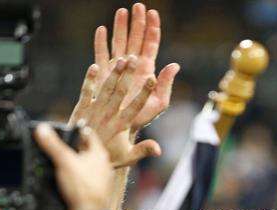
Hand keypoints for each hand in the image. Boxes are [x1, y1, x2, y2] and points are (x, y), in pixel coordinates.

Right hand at [34, 124, 113, 209]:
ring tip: (62, 165)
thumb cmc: (83, 189)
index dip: (75, 130)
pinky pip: (85, 180)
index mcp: (99, 154)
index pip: (87, 134)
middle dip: (73, 149)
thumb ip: (52, 145)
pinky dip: (77, 179)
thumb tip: (42, 130)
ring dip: (75, 165)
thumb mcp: (63, 162)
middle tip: (60, 148)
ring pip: (86, 166)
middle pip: (86, 151)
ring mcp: (102, 180)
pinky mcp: (97, 192)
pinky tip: (68, 182)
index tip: (66, 130)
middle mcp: (104, 166)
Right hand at [69, 4, 179, 155]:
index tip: (152, 13)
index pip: (150, 45)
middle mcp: (132, 67)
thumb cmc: (141, 119)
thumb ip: (166, 84)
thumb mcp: (158, 103)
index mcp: (146, 71)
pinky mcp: (104, 75)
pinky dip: (101, 43)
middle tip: (138, 6)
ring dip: (120, 27)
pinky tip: (101, 30)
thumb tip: (175, 65)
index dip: (152, 29)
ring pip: (119, 43)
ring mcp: (118, 69)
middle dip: (137, 23)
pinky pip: (102, 56)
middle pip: (135, 39)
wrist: (121, 130)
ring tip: (121, 11)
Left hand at [72, 57, 158, 167]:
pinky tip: (94, 66)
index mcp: (121, 125)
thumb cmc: (107, 157)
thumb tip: (159, 150)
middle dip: (128, 75)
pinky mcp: (82, 109)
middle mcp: (109, 115)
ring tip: (121, 59)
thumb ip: (143, 150)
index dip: (144, 92)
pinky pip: (86, 91)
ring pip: (106, 89)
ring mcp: (94, 110)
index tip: (152, 78)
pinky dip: (90, 79)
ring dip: (114, 74)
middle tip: (135, 59)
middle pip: (120, 92)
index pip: (136, 106)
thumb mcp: (128, 157)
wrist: (81, 158)